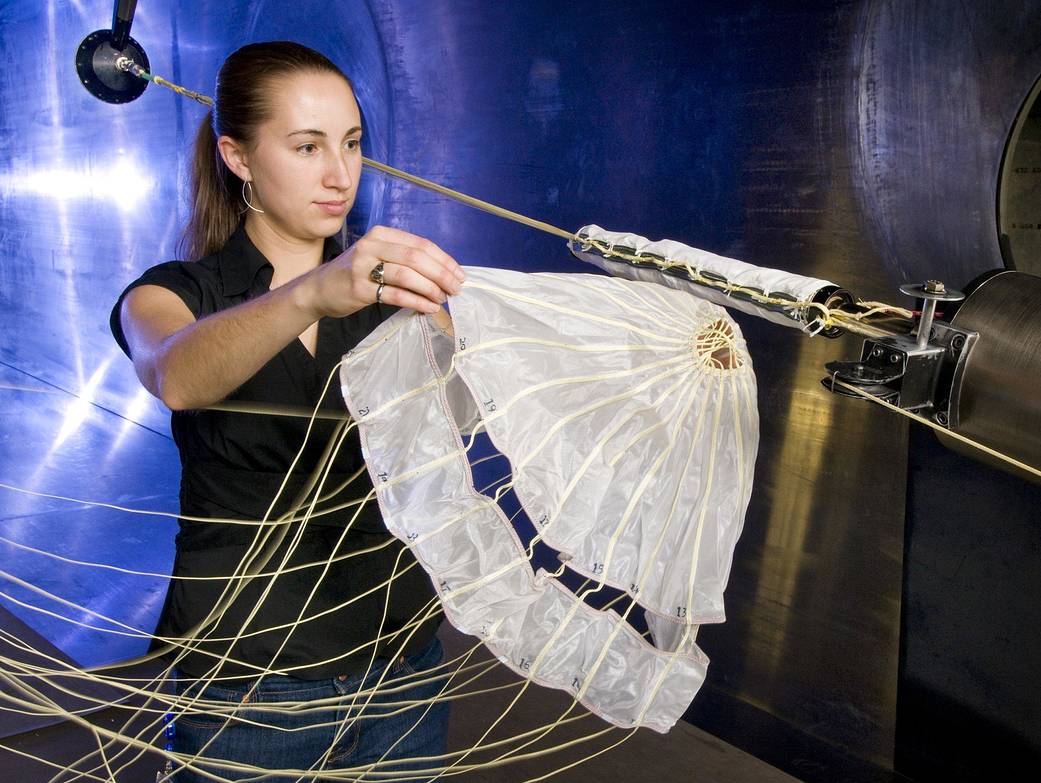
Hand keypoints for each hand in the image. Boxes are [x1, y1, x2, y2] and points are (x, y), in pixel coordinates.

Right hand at [303, 225, 464, 317]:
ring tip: (442, 299)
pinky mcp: (359, 288)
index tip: (459, 275)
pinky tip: (428, 307)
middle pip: (416, 258)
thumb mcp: (379, 255)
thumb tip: (444, 273)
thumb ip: (405, 259)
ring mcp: (364, 266)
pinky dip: (417, 301)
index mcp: (382, 234)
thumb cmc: (357, 273)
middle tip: (455, 289)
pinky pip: (395, 294)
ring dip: (430, 288)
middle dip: (441, 274)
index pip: (421, 244)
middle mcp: (372, 245)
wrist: (319, 288)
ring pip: (407, 275)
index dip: (444, 260)